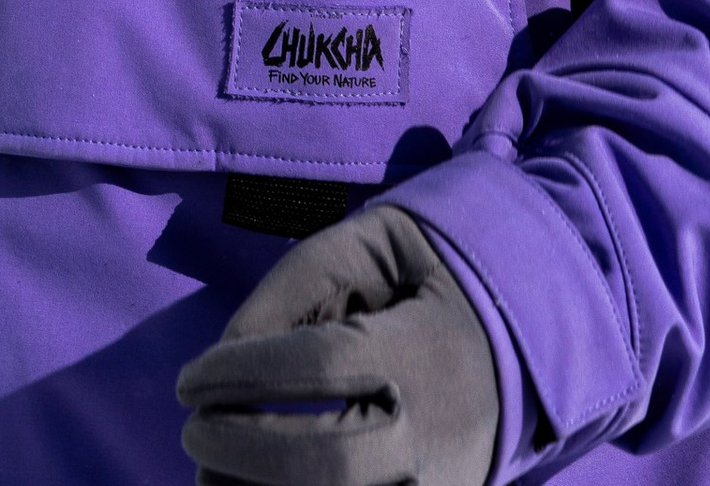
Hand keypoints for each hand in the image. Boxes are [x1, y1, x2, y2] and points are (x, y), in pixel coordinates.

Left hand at [177, 203, 500, 485]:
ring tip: (211, 473)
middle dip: (244, 451)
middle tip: (193, 430)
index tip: (188, 378)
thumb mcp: (367, 246)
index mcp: (422, 348)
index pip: (318, 367)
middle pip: (327, 464)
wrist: (521, 336)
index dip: (241, 374)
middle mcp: (436, 433)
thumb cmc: (426, 279)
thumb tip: (226, 351)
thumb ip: (295, 285)